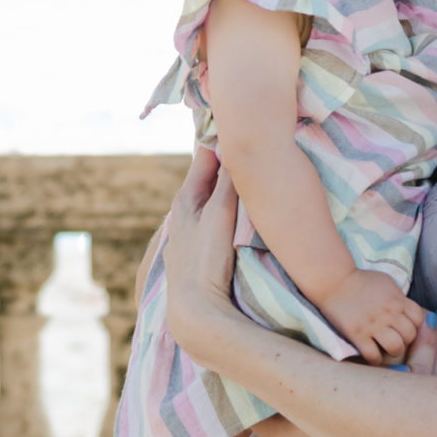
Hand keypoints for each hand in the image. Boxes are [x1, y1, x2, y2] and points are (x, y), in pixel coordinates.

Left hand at [161, 149, 239, 354]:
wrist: (195, 311)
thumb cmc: (206, 260)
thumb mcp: (220, 214)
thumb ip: (229, 182)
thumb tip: (234, 145)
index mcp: (185, 198)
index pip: (205, 156)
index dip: (223, 140)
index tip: (244, 126)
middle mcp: (183, 213)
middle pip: (208, 178)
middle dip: (228, 165)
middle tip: (254, 150)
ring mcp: (189, 235)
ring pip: (212, 202)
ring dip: (229, 191)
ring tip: (252, 182)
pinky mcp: (197, 254)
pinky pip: (214, 222)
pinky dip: (227, 213)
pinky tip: (239, 219)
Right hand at [319, 267, 425, 362]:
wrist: (334, 280)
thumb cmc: (360, 280)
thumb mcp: (385, 282)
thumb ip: (398, 296)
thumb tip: (406, 309)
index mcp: (397, 299)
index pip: (419, 318)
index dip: (414, 325)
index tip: (404, 326)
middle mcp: (388, 313)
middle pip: (410, 335)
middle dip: (405, 339)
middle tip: (394, 338)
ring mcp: (373, 325)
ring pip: (396, 347)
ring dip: (392, 350)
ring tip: (385, 348)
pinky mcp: (357, 335)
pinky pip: (373, 356)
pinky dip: (374, 359)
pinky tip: (371, 353)